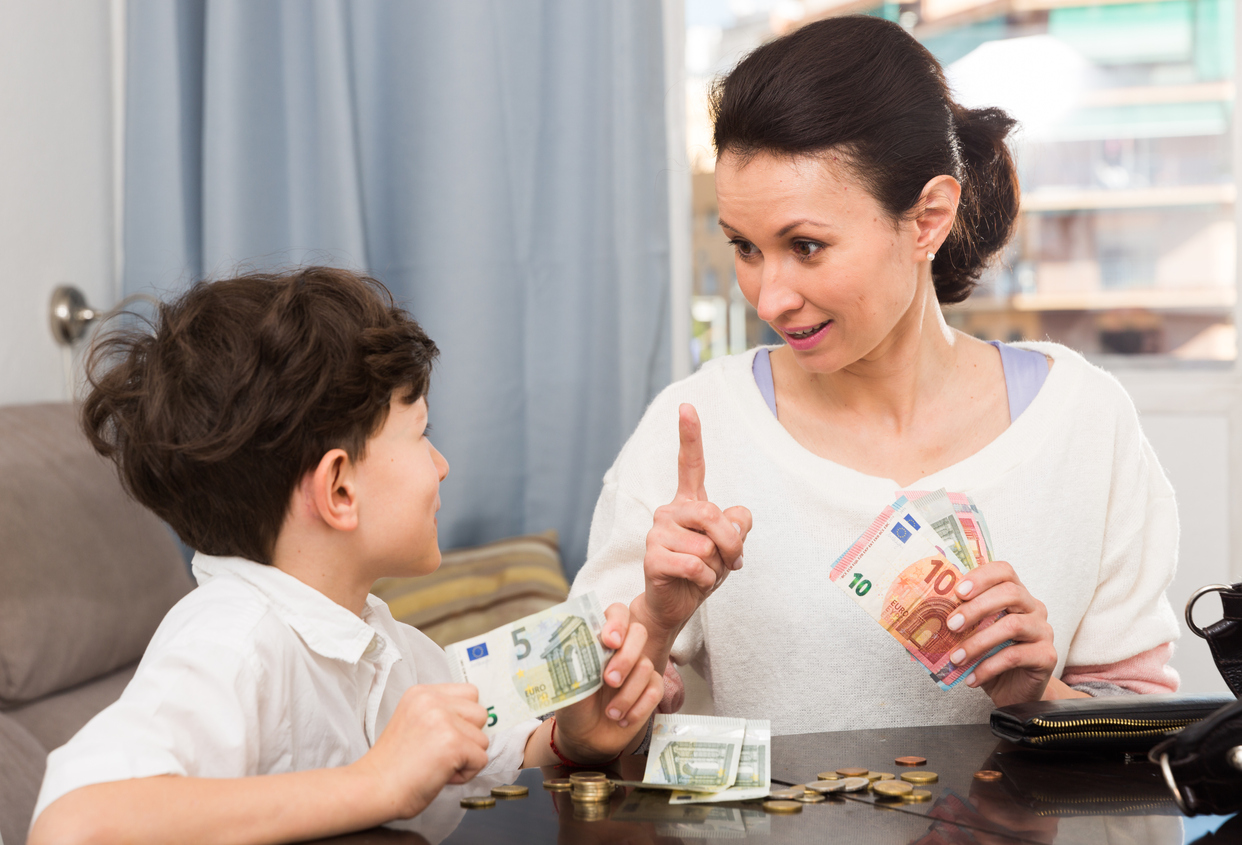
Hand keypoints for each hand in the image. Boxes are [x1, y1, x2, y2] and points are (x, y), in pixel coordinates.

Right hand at [352, 684, 489, 819]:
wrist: (373, 788)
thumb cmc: (393, 765)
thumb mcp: (414, 721)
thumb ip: (440, 714)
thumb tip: (473, 723)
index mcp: (422, 693)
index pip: (469, 693)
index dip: (463, 719)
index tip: (445, 736)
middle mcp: (432, 700)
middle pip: (480, 714)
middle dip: (468, 737)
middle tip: (440, 753)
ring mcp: (443, 720)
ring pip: (483, 739)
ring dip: (466, 757)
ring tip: (438, 764)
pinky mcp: (452, 742)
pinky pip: (481, 759)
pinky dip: (466, 774)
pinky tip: (441, 775)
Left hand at [551, 603, 663, 762]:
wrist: (585, 738)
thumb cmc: (574, 705)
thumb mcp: (566, 683)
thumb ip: (572, 662)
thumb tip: (573, 644)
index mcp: (600, 639)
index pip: (616, 613)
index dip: (617, 622)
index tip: (610, 641)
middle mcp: (622, 649)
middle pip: (639, 633)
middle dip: (626, 658)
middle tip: (609, 681)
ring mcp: (639, 668)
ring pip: (646, 666)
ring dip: (627, 694)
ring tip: (610, 712)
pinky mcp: (651, 689)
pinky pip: (656, 689)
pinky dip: (639, 708)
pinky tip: (622, 719)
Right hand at [632, 404, 751, 642]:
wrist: (676, 605)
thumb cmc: (702, 572)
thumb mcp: (730, 547)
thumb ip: (737, 526)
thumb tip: (735, 520)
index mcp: (688, 503)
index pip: (690, 464)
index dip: (689, 435)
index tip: (687, 406)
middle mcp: (669, 511)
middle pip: (713, 515)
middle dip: (731, 544)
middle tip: (731, 562)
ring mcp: (657, 532)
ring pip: (707, 545)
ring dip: (716, 567)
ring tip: (703, 574)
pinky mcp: (652, 557)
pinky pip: (695, 564)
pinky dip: (705, 580)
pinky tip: (693, 582)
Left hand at [945, 561, 1056, 706]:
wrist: (1015, 691)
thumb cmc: (991, 657)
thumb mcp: (973, 635)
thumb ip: (960, 622)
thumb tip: (926, 620)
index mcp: (1016, 594)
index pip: (1004, 571)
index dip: (981, 576)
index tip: (958, 591)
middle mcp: (1034, 608)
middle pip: (1010, 593)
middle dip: (976, 607)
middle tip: (951, 625)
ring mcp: (1043, 631)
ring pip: (1013, 625)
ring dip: (978, 642)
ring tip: (956, 658)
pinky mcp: (1047, 656)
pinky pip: (1016, 656)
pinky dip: (988, 667)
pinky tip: (971, 677)